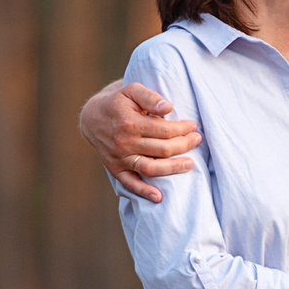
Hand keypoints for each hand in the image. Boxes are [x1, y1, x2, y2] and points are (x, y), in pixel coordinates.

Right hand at [80, 81, 202, 200]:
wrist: (92, 118)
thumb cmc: (117, 102)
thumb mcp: (131, 90)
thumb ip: (150, 97)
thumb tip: (168, 107)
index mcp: (130, 123)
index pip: (165, 130)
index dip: (183, 129)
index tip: (193, 126)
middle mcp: (125, 143)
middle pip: (162, 149)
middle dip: (184, 145)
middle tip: (197, 139)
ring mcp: (120, 158)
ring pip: (151, 168)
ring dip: (173, 168)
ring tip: (190, 164)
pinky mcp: (115, 169)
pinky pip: (130, 184)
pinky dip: (144, 192)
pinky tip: (159, 197)